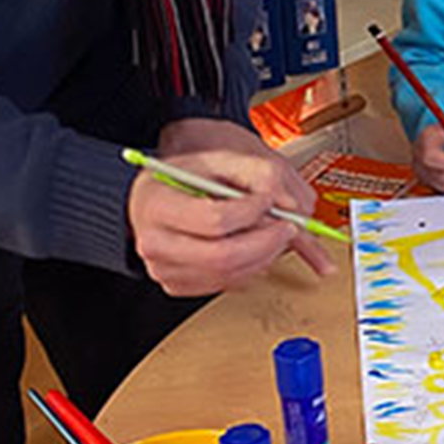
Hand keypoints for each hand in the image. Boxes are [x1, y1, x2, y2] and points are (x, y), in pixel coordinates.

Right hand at [127, 119, 334, 295]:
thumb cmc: (186, 177)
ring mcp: (164, 269)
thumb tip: (288, 204)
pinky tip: (256, 247)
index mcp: (157, 205)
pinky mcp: (178, 285)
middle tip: (289, 226)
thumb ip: (259, 172)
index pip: (214, 219)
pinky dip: (250, 268)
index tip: (267, 200)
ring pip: (228, 274)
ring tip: (275, 234)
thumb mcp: (220, 158)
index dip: (250, 212)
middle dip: (266, 242)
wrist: (157, 197)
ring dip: (264, 256)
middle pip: (222, 256)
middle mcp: (155, 242)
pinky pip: (224, 284)